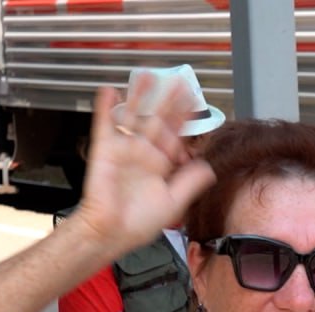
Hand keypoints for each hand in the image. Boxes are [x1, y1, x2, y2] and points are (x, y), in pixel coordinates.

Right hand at [69, 73, 214, 258]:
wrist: (111, 232)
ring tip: (147, 76)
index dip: (185, 120)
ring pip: (134, 117)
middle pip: (158, 120)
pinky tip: (110, 91)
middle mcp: (144, 154)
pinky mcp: (105, 150)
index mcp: (160, 165)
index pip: (175, 136)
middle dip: (168, 102)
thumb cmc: (138, 223)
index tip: (196, 103)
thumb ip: (191, 183)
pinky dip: (106, 108)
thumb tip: (209, 167)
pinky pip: (105, 125)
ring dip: (140, 97)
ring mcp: (124, 150)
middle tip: (179, 81)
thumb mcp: (174, 203)